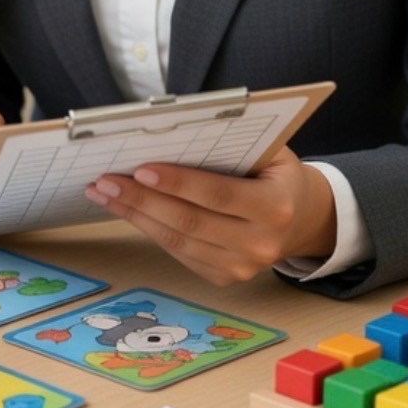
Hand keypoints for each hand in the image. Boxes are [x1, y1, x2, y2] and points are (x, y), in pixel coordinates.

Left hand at [83, 147, 335, 286]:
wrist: (302, 219)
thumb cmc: (276, 174)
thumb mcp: (270, 151)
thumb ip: (233, 141)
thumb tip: (173, 129)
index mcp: (275, 207)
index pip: (218, 195)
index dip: (178, 183)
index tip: (140, 168)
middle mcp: (260, 244)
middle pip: (190, 222)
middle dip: (142, 200)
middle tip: (105, 180)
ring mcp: (242, 268)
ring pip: (178, 241)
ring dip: (136, 216)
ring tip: (104, 193)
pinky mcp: (225, 279)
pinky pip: (179, 253)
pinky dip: (149, 230)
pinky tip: (127, 210)